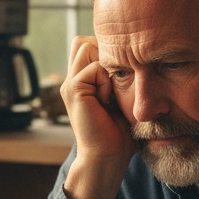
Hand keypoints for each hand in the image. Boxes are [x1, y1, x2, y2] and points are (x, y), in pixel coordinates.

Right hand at [60, 35, 135, 198]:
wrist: (108, 157)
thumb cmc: (119, 134)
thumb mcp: (119, 99)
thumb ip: (116, 78)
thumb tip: (129, 57)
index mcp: (81, 82)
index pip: (88, 44)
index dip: (105, 51)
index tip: (119, 76)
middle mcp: (72, 80)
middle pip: (84, 41)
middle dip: (103, 54)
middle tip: (112, 82)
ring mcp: (69, 84)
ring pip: (88, 48)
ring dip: (105, 66)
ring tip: (108, 93)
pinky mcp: (73, 89)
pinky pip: (95, 67)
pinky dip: (106, 82)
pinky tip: (105, 102)